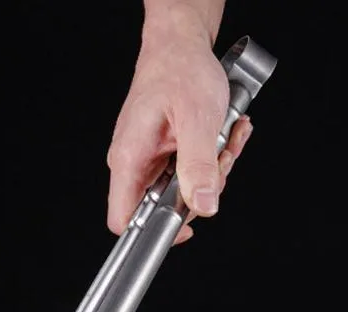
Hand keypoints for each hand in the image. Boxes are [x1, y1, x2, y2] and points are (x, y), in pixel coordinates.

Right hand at [106, 5, 252, 242]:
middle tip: (219, 161)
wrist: (180, 43)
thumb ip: (199, 166)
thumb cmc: (180, 70)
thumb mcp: (197, 119)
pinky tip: (221, 134)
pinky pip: (186, 171)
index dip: (154, 232)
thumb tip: (203, 205)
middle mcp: (132, 163)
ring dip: (211, 169)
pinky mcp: (161, 153)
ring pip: (180, 189)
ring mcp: (146, 159)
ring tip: (223, 138)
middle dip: (200, 189)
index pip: (124, 219)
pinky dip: (210, 157)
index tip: (186, 227)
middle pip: (162, 207)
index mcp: (129, 159)